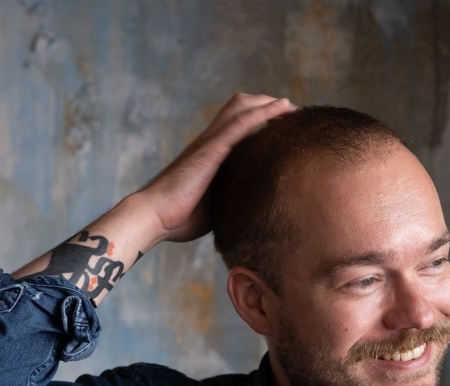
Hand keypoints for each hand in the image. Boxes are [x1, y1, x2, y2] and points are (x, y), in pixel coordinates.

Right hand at [137, 93, 294, 243]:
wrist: (156, 216)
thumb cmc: (180, 217)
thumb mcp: (216, 206)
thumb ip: (232, 200)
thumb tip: (253, 213)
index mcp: (212, 153)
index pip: (239, 124)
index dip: (262, 119)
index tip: (286, 126)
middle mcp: (212, 141)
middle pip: (241, 107)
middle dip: (268, 105)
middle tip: (294, 114)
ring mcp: (212, 142)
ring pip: (242, 107)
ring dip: (270, 103)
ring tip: (294, 108)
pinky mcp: (213, 148)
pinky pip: (242, 122)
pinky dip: (264, 112)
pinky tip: (283, 109)